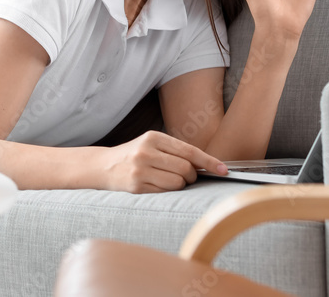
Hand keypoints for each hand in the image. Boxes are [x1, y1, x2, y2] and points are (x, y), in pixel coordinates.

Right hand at [101, 131, 227, 192]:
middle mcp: (146, 151)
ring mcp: (140, 169)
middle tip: (186, 176)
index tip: (223, 170)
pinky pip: (165, 192)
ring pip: (177, 183)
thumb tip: (208, 165)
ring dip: (180, 185)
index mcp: (153, 137)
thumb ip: (176, 152)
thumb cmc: (135, 155)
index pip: (189, 151)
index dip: (209, 162)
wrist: (104, 166)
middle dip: (191, 176)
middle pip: (185, 168)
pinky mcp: (137, 186)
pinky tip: (156, 185)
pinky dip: (167, 191)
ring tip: (168, 179)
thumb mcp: (152, 145)